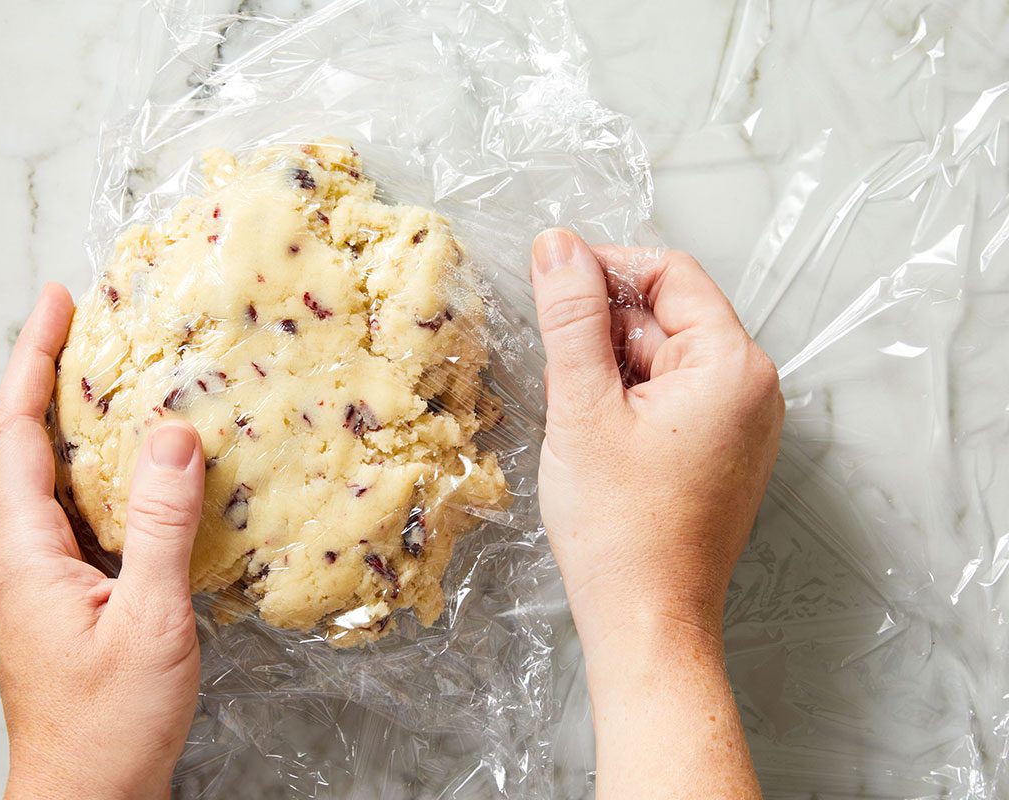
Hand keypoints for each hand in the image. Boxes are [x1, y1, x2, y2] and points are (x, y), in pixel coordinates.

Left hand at [0, 284, 206, 799]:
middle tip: (97, 325)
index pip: (16, 432)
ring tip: (125, 379)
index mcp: (26, 552)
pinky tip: (149, 471)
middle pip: (27, 444)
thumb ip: (161, 525)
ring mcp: (42, 578)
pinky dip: (109, 474)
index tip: (56, 303)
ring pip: (57, 479)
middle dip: (54, 377)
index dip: (32, 360)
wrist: (87, 798)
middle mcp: (23, 556)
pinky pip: (83, 514)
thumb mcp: (149, 618)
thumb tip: (173, 435)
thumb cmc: (109, 723)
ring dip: (82, 423)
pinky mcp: (68, 596)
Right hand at [531, 229, 782, 797]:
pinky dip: (626, 401)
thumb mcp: (582, 407)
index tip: (549, 280)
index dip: (604, 267)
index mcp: (732, 365)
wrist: (647, 621)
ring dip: (609, 369)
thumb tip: (557, 246)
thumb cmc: (621, 530)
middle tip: (555, 370)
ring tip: (575, 419)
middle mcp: (751, 388)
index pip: (669, 272)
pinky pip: (670, 398)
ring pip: (661, 359)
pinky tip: (594, 437)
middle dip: (602, 328)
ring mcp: (739, 424)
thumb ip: (570, 317)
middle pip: (665, 315)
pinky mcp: (720, 453)